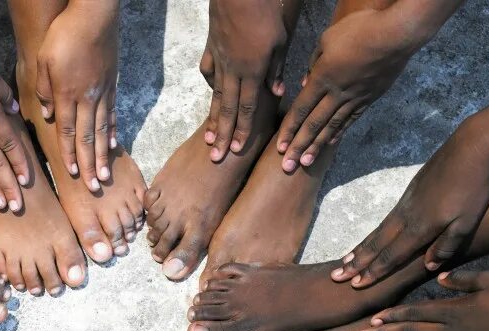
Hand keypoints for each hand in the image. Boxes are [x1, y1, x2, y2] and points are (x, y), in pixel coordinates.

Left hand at [36, 0, 118, 190]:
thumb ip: (44, 89)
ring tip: (105, 175)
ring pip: (103, 130)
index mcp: (67, 93)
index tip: (71, 174)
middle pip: (88, 138)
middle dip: (90, 164)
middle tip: (93, 187)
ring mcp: (103, 92)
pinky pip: (112, 114)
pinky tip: (114, 145)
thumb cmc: (64, 34)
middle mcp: (88, 98)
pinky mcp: (112, 85)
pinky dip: (113, 132)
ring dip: (103, 155)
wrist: (94, 14)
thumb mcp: (44, 59)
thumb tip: (46, 114)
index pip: (67, 131)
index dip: (69, 154)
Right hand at [201, 0, 290, 160]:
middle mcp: (232, 71)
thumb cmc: (265, 13)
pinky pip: (209, 72)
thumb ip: (276, 68)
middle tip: (216, 157)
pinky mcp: (211, 48)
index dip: (242, 131)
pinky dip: (211, 86)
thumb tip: (277, 92)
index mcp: (251, 71)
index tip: (236, 149)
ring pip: (216, 96)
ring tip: (208, 138)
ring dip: (212, 119)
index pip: (247, 109)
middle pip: (227, 110)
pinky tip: (212, 94)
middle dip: (222, 135)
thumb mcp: (279, 40)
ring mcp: (219, 60)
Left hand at [277, 9, 416, 172]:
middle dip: (298, 147)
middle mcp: (336, 93)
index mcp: (322, 78)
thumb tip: (305, 83)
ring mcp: (354, 98)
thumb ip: (313, 62)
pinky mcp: (369, 98)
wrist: (397, 34)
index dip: (289, 130)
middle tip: (287, 166)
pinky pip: (350, 120)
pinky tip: (329, 144)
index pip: (300, 109)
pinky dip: (339, 133)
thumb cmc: (361, 29)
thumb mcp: (328, 39)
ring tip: (306, 163)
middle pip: (313, 124)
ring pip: (331, 127)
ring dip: (317, 146)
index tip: (280, 147)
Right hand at [332, 128, 488, 285]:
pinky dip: (373, 233)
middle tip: (337, 276)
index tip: (356, 285)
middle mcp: (406, 218)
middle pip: (377, 245)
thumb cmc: (473, 187)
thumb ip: (446, 246)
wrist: (469, 147)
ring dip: (361, 248)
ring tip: (345, 260)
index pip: (391, 256)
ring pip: (378, 232)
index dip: (374, 272)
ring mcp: (405, 204)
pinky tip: (372, 237)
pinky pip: (385, 220)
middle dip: (356, 263)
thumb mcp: (467, 222)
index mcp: (420, 228)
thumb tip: (428, 266)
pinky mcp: (409, 193)